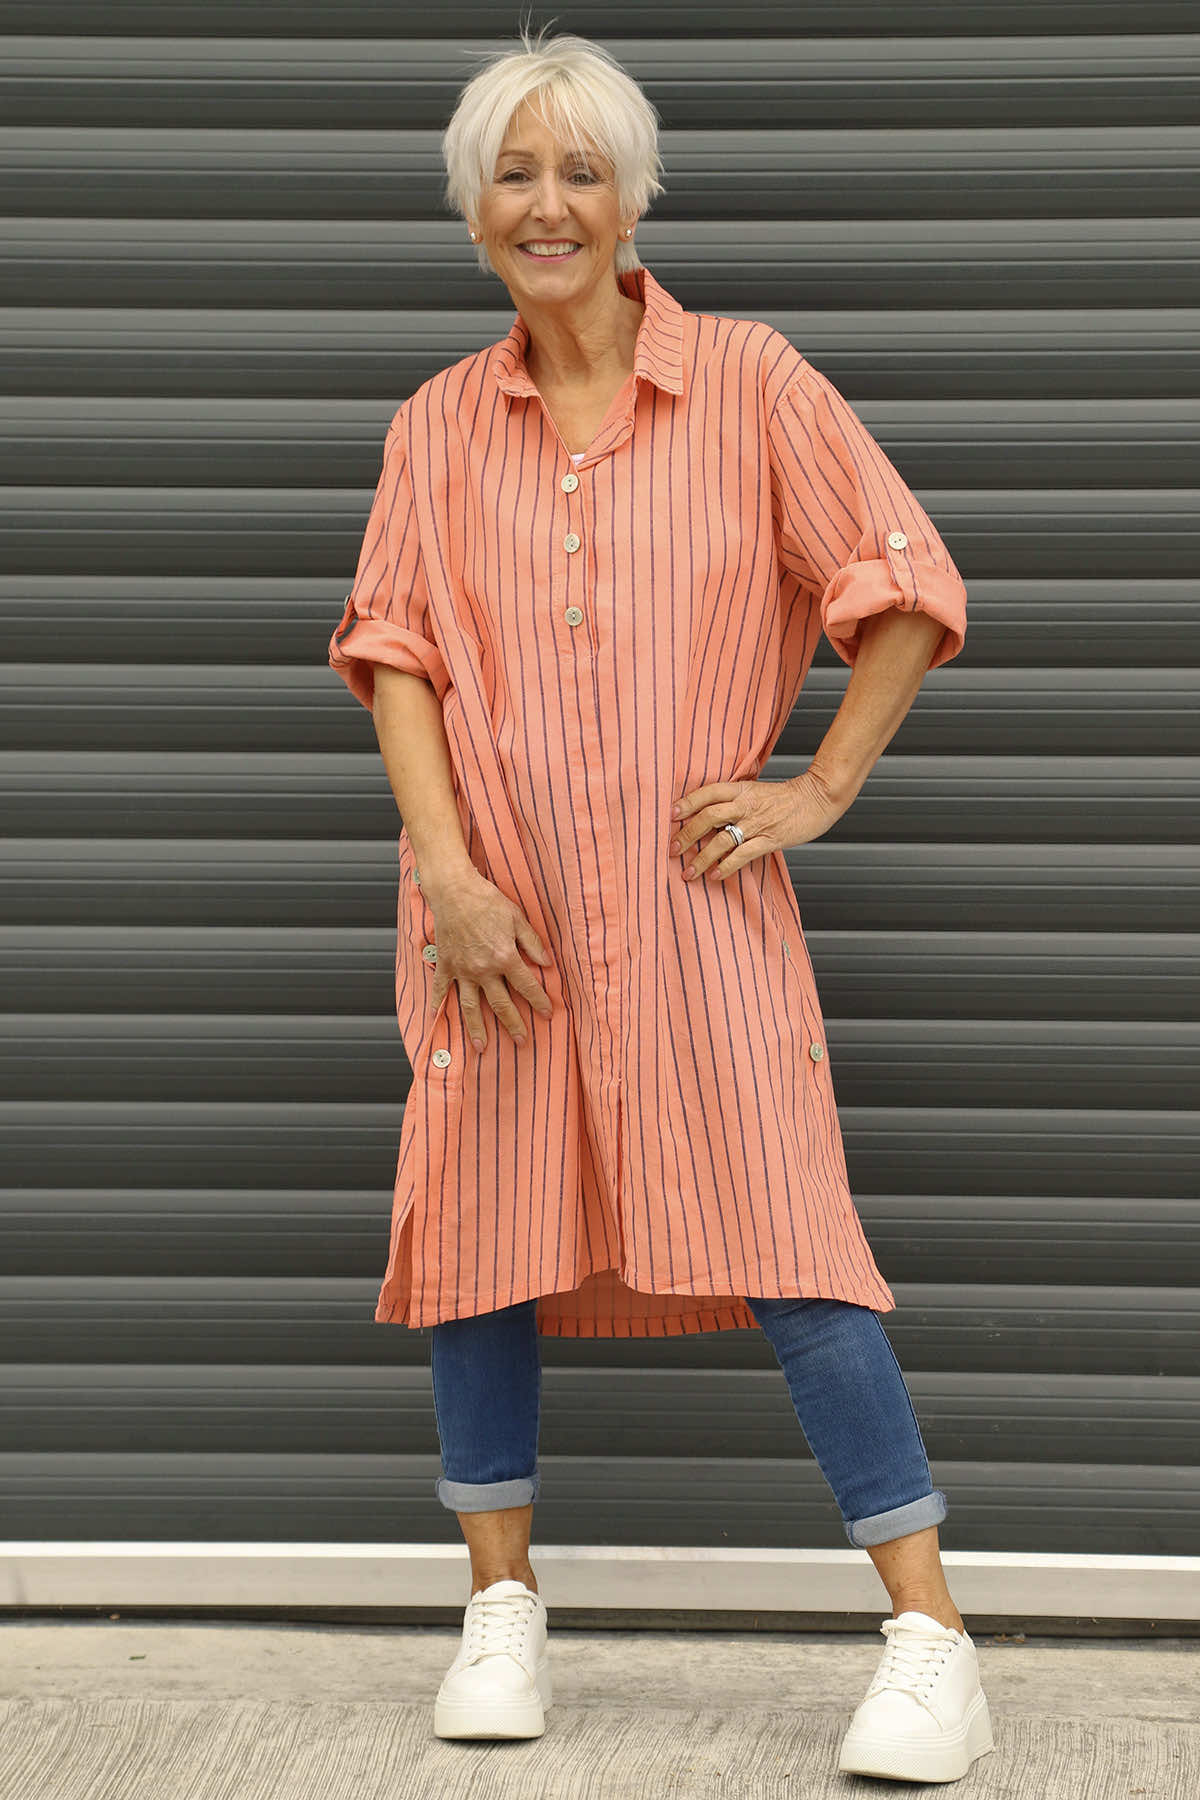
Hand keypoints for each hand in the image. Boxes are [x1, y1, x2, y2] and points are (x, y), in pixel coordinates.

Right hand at [425, 869, 553, 1050]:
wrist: (454, 890)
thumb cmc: (486, 900)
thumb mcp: (517, 918)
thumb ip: (532, 943)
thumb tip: (547, 964)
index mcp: (505, 957)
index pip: (527, 986)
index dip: (539, 1001)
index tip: (547, 1014)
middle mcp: (484, 969)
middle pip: (501, 1003)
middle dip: (513, 1024)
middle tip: (521, 1041)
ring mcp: (462, 969)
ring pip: (471, 1005)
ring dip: (477, 1027)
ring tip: (482, 1046)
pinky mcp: (446, 964)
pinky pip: (442, 988)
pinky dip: (439, 1003)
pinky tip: (438, 1017)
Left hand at [669, 769, 848, 882]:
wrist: (817, 797)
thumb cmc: (785, 797)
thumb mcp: (755, 790)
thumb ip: (732, 801)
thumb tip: (706, 817)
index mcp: (741, 789)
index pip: (707, 792)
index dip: (687, 802)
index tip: (670, 816)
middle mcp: (746, 804)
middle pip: (708, 816)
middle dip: (687, 835)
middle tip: (672, 850)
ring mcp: (758, 822)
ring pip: (722, 839)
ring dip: (702, 858)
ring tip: (688, 873)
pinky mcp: (771, 839)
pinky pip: (743, 854)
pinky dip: (727, 866)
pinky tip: (716, 876)